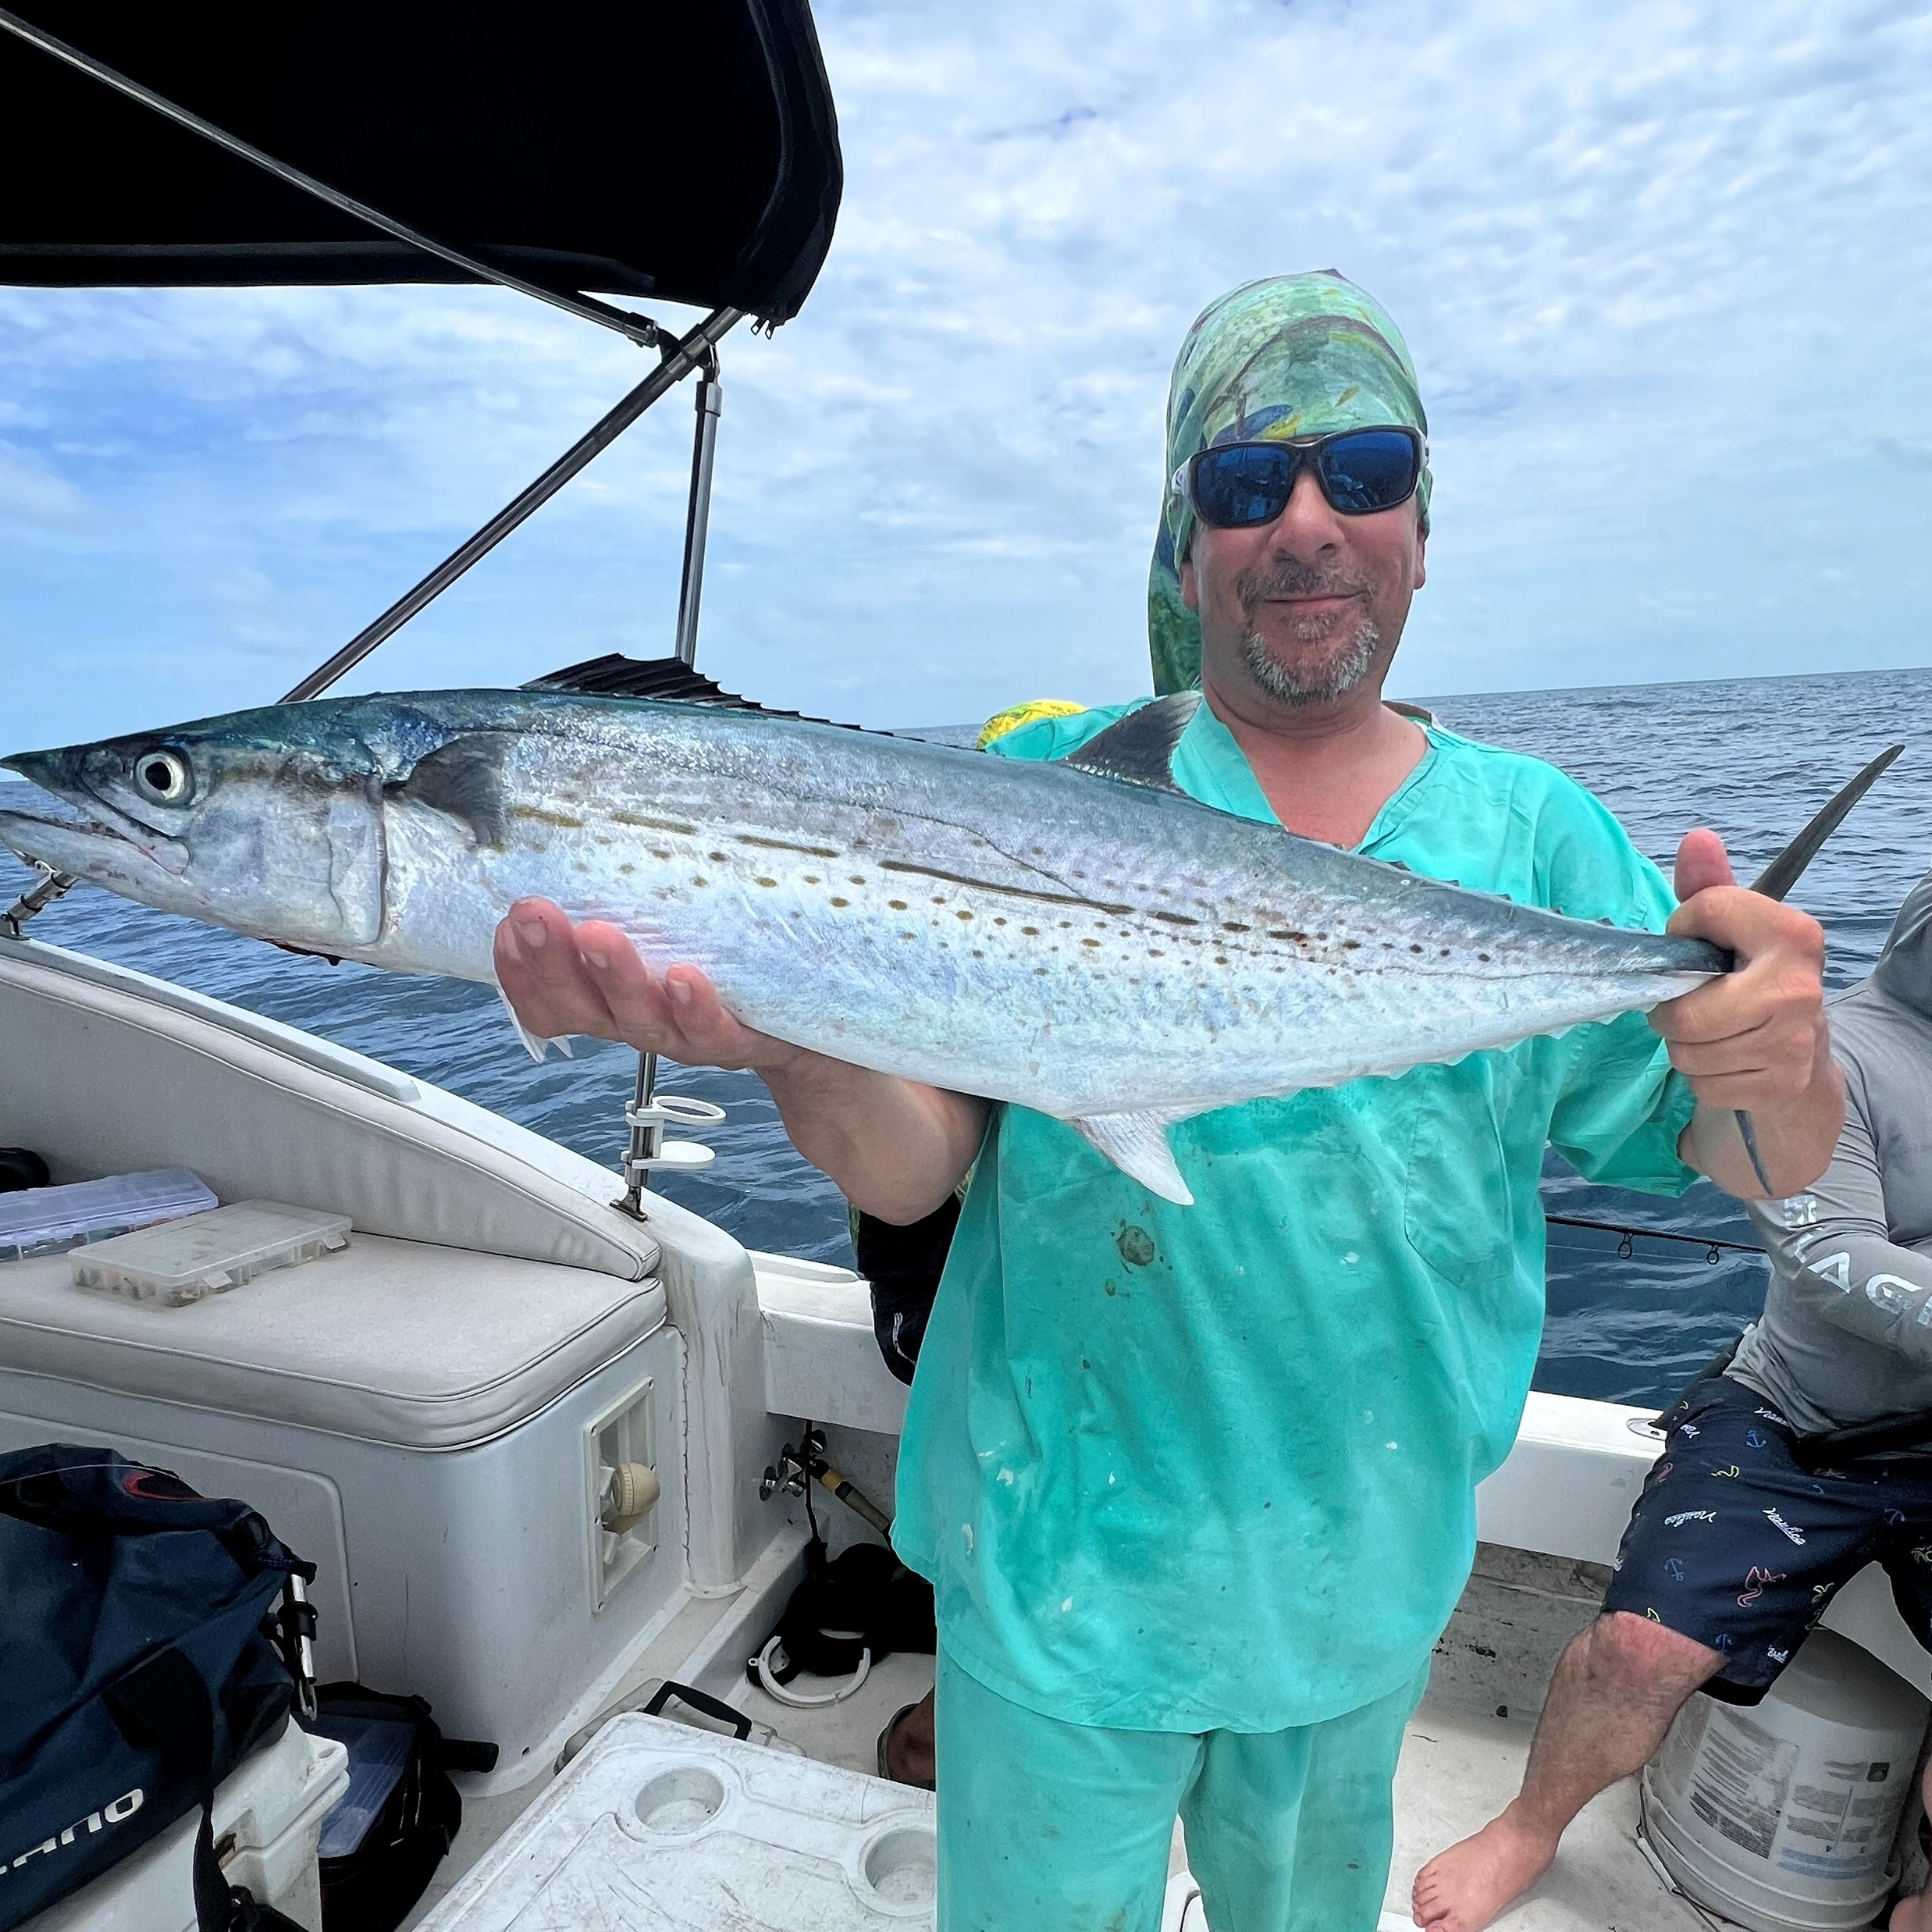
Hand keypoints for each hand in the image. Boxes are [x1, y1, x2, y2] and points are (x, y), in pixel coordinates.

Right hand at [493, 897, 802, 1073]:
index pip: (546, 998)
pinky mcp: (738, 1037)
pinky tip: (685, 976)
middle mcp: (640, 1020)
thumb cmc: (726, 973)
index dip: (517, 972)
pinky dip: (695, 1005)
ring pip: (638, 1018)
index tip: (503, 927)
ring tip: (597, 936)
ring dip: (613, 976)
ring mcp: (686, 1033)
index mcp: (610, 999)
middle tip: (531, 916)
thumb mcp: (668, 934)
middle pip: (578, 1005)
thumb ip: (628, 901)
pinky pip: (710, 1029)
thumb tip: (589, 828)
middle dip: (549, 961)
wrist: (806, 1033)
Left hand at [1648, 830, 1829, 1109]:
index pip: (1702, 914)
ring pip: (1687, 1051)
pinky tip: (1725, 1060)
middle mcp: (1798, 987)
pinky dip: (1702, 1076)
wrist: (1804, 1052)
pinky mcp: (1780, 1083)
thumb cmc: (1753, 977)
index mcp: (1792, 934)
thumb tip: (1697, 839)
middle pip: (1683, 1012)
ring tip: (1710, 1031)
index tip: (1696, 944)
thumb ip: (1710, 886)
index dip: (1682, 930)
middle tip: (1691, 1003)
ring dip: (1684, 1046)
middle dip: (1671, 1011)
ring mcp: (1792, 1042)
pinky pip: (1702, 1083)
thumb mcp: (1733, 927)